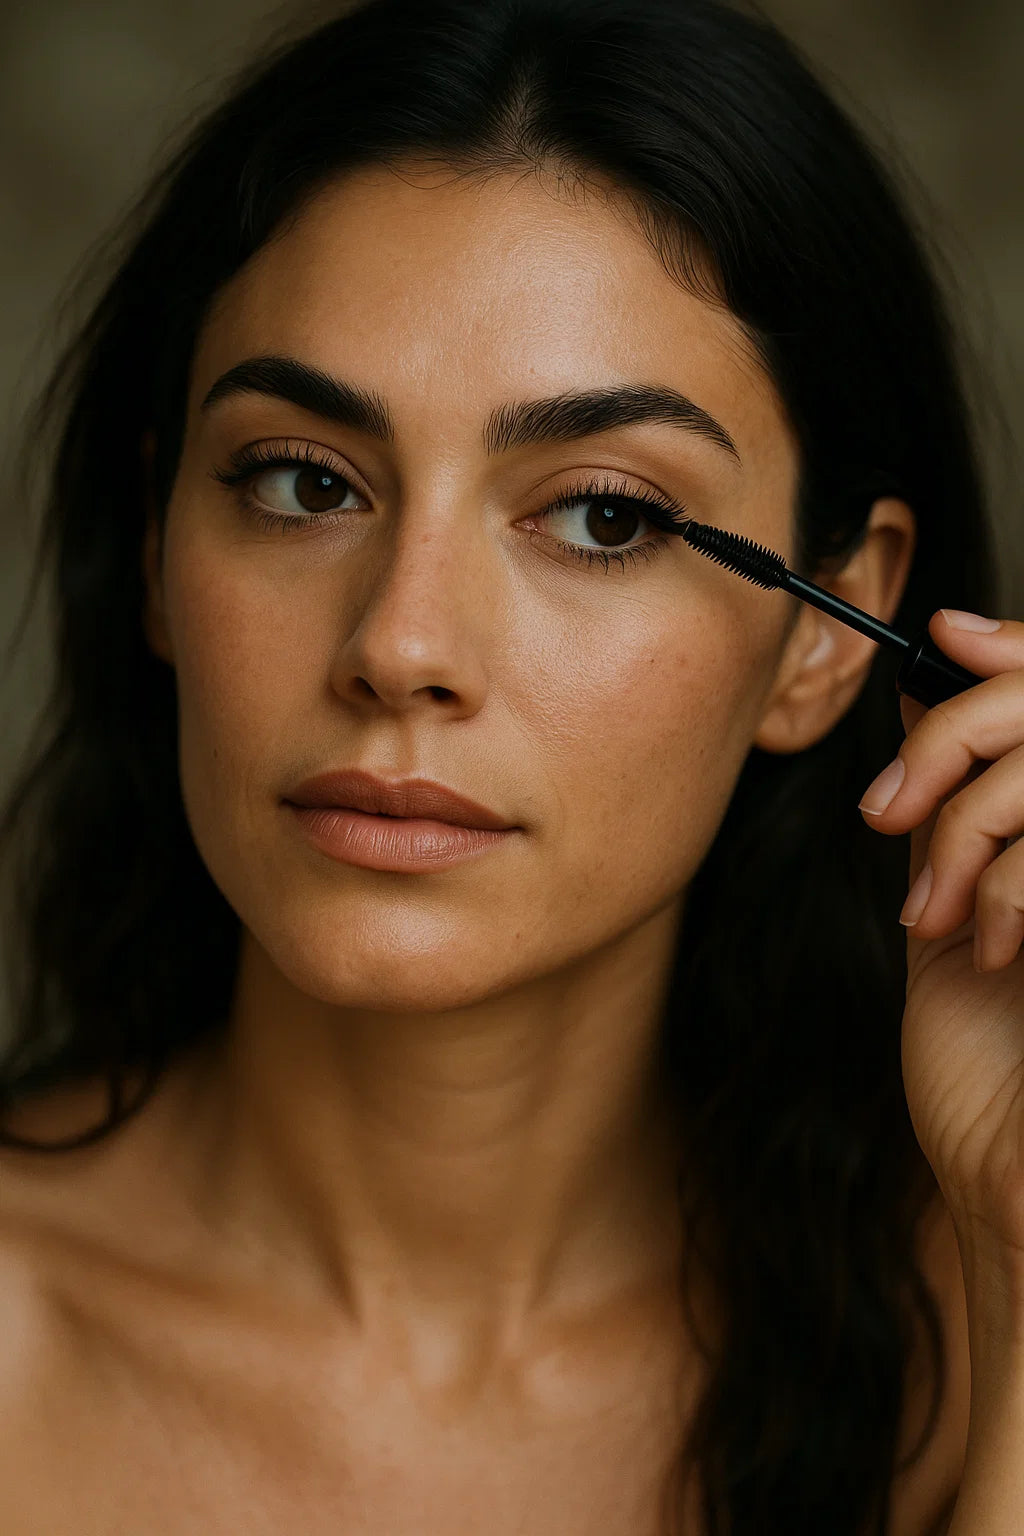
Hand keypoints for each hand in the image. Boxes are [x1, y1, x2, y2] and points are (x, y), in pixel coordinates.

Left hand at [858, 608, 1023, 1257]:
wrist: (1017, 1193)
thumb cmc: (987, 1078)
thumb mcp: (950, 922)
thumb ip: (950, 817)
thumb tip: (923, 707)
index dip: (1015, 653)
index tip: (949, 638)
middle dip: (963, 738)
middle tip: (893, 812)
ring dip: (975, 826)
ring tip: (939, 910)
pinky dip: (1011, 880)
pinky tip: (991, 944)